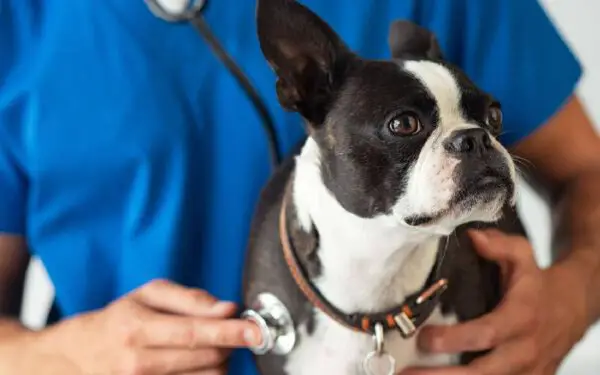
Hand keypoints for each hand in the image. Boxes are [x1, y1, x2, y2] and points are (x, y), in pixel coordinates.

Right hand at [11, 279, 261, 374]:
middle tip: (232, 333)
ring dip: (219, 362)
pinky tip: (199, 364)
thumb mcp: (146, 296)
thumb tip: (226, 308)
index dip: (231, 333)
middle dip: (229, 345)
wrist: (74, 357)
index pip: (195, 333)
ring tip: (209, 348)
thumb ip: (189, 299)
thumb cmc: (117, 321)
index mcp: (137, 328)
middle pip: (205, 359)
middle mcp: (138, 362)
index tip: (256, 331)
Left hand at [400, 229, 588, 374]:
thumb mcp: (523, 255)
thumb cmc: (539, 282)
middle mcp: (524, 350)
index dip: (455, 339)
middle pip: (483, 373)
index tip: (425, 337)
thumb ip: (498, 245)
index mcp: (521, 318)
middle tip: (408, 374)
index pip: (486, 334)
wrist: (575, 307)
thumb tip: (471, 237)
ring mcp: (527, 371)